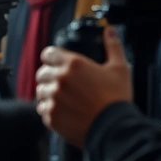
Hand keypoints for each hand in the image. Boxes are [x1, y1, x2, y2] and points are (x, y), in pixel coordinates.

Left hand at [34, 26, 131, 146]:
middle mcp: (60, 80)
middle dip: (49, 76)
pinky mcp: (52, 117)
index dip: (52, 57)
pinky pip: (43, 111)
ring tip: (62, 98)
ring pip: (40, 92)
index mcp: (73, 64)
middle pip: (42, 73)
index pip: (48, 53)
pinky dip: (50, 111)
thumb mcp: (120, 69)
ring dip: (48, 93)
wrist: (115, 129)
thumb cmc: (117, 99)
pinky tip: (63, 111)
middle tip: (62, 83)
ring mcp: (54, 99)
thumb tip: (110, 31)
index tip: (57, 62)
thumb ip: (113, 46)